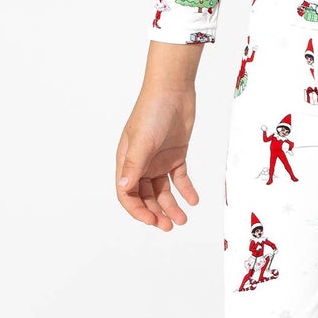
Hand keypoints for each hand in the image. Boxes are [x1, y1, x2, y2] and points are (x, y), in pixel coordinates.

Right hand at [116, 83, 199, 228]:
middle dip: (156, 212)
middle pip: (145, 196)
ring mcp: (158, 161)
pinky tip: (193, 201)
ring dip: (171, 206)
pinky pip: (179, 178)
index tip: (151, 221)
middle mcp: (141, 164)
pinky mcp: (176, 156)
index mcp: (126, 162)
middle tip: (168, 226)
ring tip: (182, 219)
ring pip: (163, 191)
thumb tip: (124, 186)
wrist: (173, 91)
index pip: (127, 193)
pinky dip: (186, 190)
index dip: (137, 210)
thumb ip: (134, 165)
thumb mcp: (142, 140)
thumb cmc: (152, 111)